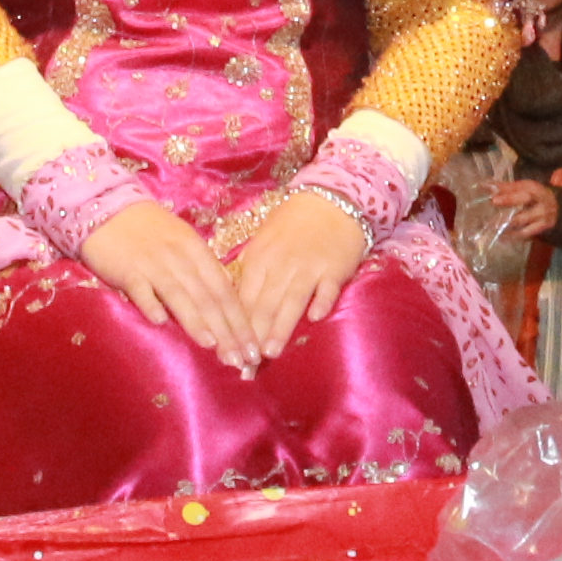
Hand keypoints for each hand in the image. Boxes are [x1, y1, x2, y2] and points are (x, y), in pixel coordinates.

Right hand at [83, 201, 246, 359]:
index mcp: (197, 250)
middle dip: (226, 330)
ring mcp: (153, 263)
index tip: (251, 347)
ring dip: (196, 321)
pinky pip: (142, 289)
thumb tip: (225, 297)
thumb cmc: (148, 229)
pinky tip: (160, 323)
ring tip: (212, 345)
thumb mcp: (183, 241)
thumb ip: (202, 269)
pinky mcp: (127, 269)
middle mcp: (180, 257)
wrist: (106, 206)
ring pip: (180, 295)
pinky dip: (151, 304)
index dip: (240, 320)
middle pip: (208, 297)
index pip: (224, 289)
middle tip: (239, 359)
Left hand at [230, 191, 370, 357]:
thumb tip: (231, 299)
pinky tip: (315, 318)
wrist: (334, 198)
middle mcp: (281, 264)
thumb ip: (250, 269)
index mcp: (259, 258)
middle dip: (253, 335)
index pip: (242, 297)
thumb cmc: (294, 224)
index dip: (234, 325)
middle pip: (264, 304)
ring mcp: (309, 266)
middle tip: (244, 362)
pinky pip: (327, 288)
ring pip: (291, 300)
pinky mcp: (335, 268)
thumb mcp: (264, 240)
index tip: (227, 350)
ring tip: (270, 351)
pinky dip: (321, 301)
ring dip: (280, 326)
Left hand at [477, 175, 561, 250]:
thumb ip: (505, 187)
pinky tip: (501, 238)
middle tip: (493, 206)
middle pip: (525, 200)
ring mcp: (542, 216)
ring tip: (492, 226)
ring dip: (507, 224)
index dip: (508, 192)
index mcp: (534, 189)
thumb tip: (484, 185)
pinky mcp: (541, 229)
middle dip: (509, 202)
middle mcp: (540, 201)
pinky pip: (525, 234)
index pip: (521, 188)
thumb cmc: (534, 196)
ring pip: (523, 220)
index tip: (494, 197)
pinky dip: (512, 236)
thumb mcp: (524, 188)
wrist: (557, 209)